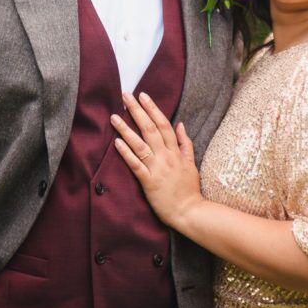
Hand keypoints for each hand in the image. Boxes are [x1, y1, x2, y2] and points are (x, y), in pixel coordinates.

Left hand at [111, 91, 203, 231]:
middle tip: (125, 95)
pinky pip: (136, 165)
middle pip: (150, 129)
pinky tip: (117, 142)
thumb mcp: (192, 163)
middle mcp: (166, 156)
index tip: (143, 95)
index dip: (153, 109)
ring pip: (141, 144)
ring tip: (115, 116)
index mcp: (176, 151)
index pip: (164, 124)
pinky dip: (126, 153)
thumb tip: (181, 124)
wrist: (190, 211)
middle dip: (137, 111)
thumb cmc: (189, 189)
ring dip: (127, 129)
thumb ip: (185, 143)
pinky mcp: (149, 182)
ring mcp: (157, 169)